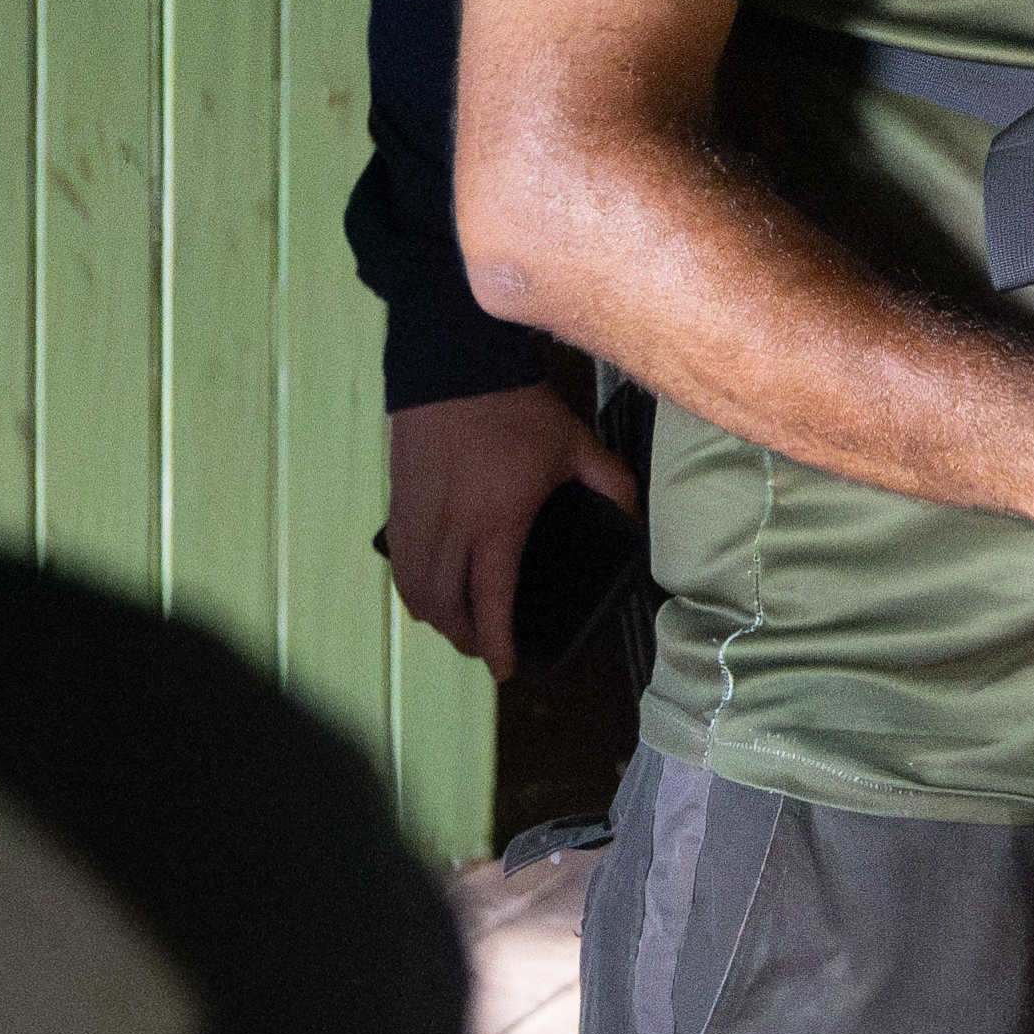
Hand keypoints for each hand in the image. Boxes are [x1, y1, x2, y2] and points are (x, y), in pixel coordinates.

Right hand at [381, 380, 645, 671]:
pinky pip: (399, 562)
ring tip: (457, 627)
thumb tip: (634, 514)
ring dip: (434, 617)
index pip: (491, 600)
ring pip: (415, 589)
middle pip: (446, 607)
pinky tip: (425, 592)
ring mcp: (419, 516)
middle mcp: (451, 528)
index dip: (496, 641)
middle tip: (485, 648)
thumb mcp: (575, 443)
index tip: (504, 668)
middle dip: (464, 638)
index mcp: (497, 521)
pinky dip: (411, 588)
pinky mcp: (399, 500)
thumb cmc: (516, 406)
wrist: (453, 365)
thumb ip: (610, 482)